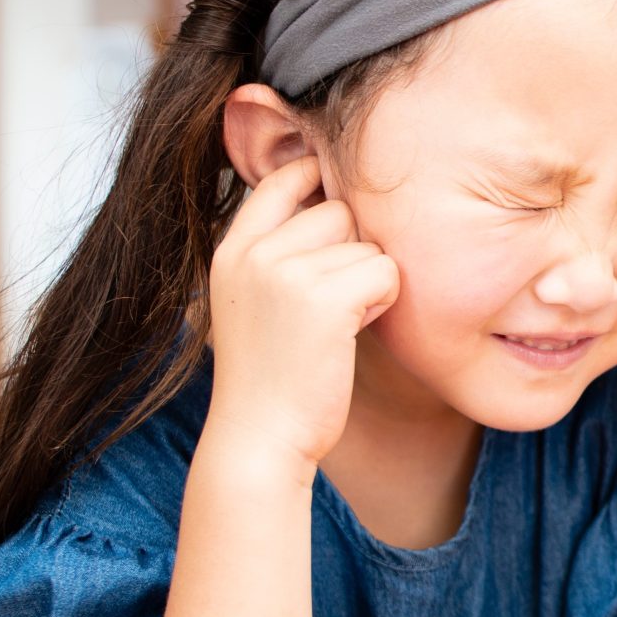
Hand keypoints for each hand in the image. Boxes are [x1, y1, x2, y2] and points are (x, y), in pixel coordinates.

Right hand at [204, 157, 400, 467]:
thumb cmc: (273, 376)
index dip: (319, 177)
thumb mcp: (255, 301)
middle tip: (337, 302)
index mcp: (231, 250)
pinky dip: (384, 300)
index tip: (338, 192)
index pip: (282, 178)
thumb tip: (336, 200)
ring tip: (341, 324)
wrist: (260, 439)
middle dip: (353, 250)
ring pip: (367, 243)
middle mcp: (254, 253)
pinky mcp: (324, 298)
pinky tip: (357, 331)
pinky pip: (385, 270)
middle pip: (338, 210)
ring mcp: (285, 272)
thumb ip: (281, 252)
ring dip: (369, 280)